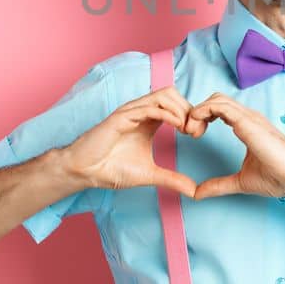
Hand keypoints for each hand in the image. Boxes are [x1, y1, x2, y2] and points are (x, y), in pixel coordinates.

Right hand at [60, 85, 198, 197]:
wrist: (86, 172)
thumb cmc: (112, 168)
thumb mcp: (150, 175)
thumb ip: (172, 179)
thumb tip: (194, 191)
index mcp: (150, 120)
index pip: (177, 105)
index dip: (191, 116)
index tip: (198, 134)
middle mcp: (142, 111)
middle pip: (174, 94)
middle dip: (190, 109)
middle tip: (195, 131)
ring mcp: (132, 111)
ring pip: (164, 94)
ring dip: (181, 109)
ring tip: (187, 129)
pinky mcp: (122, 116)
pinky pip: (150, 106)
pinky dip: (168, 114)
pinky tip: (176, 127)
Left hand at [187, 92, 284, 199]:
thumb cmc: (277, 177)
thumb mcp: (240, 181)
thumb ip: (218, 185)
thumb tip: (198, 193)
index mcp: (247, 126)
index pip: (221, 109)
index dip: (204, 117)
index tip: (195, 134)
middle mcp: (247, 118)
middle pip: (216, 99)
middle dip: (199, 111)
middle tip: (190, 132)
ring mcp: (248, 117)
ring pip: (216, 98)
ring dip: (198, 111)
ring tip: (191, 130)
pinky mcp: (246, 121)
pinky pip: (219, 106)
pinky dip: (202, 111)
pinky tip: (197, 125)